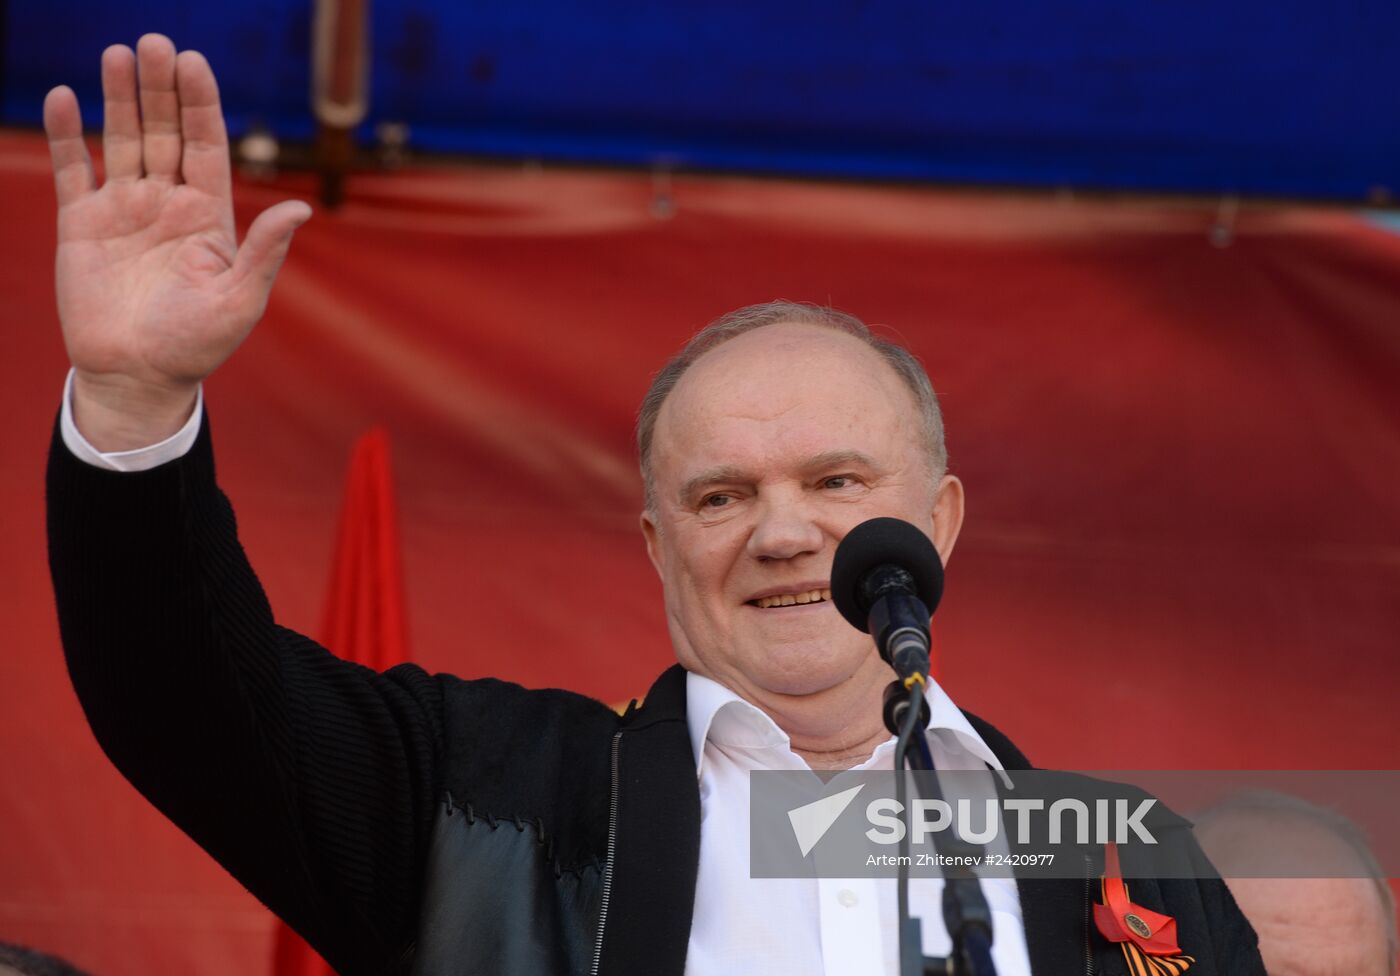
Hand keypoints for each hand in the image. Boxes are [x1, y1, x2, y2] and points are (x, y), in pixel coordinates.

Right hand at [44, 33, 310, 450]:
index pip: (206, 145)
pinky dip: (67, 134)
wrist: (138, 376)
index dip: (201, 104)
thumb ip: (265, 252)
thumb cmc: (197, 345)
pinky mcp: (83, 224)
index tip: (193, 62)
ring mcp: (124, 209)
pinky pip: (73, 169)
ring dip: (118, 97)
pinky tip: (64, 98)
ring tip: (117, 54)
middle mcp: (167, 203)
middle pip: (164, 131)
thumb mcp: (241, 301)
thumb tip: (301, 208)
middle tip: (153, 42)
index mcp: (209, 215)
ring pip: (122, 139)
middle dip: (160, 88)